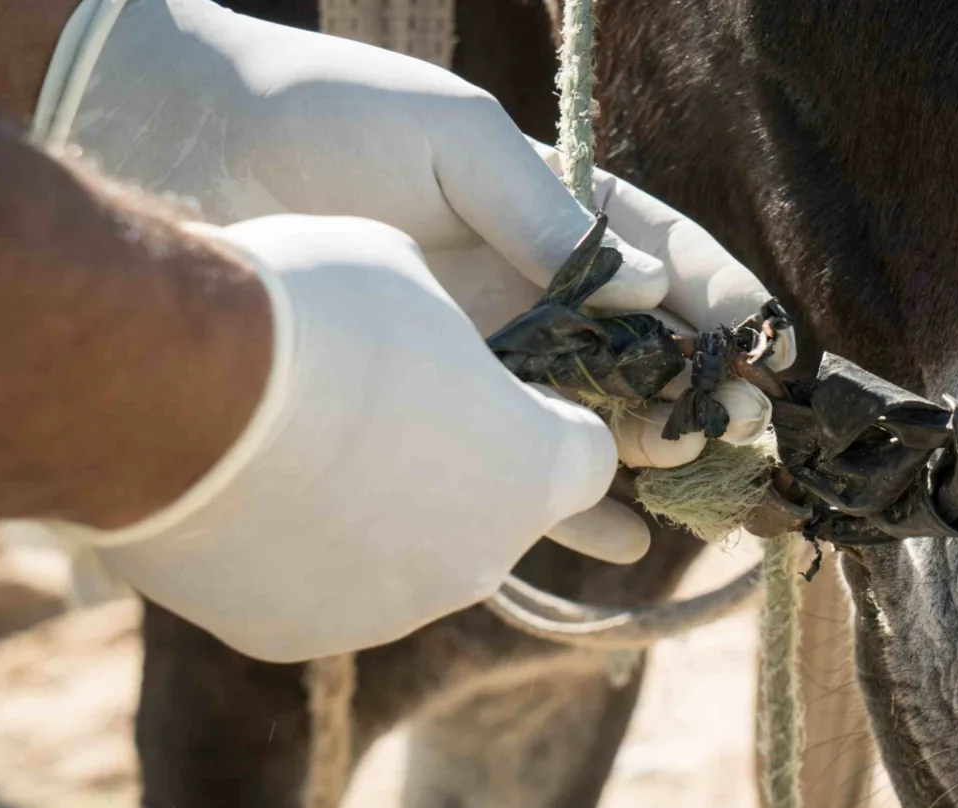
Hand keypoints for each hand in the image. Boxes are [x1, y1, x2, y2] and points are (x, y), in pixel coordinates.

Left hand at [42, 0, 786, 468]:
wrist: (185, 151)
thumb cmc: (325, 117)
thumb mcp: (454, 140)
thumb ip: (550, 214)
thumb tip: (644, 292)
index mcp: (552, 215)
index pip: (669, 264)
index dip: (727, 308)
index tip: (772, 353)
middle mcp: (531, 291)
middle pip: (645, 356)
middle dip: (700, 396)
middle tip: (738, 435)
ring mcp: (481, 354)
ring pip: (589, 420)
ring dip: (646, 456)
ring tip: (691, 488)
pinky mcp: (424, 407)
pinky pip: (508, 467)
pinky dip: (564, 507)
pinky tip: (620, 541)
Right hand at [82, 215, 633, 661]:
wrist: (164, 391)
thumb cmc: (308, 309)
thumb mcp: (406, 277)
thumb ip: (452, 332)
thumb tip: (438, 344)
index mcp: (533, 469)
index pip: (587, 461)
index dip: (550, 420)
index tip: (510, 393)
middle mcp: (479, 559)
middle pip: (496, 518)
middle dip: (464, 471)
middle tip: (394, 413)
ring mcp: (387, 609)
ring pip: (407, 560)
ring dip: (380, 514)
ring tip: (306, 447)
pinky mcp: (295, 635)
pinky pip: (317, 588)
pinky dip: (300, 550)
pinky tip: (251, 492)